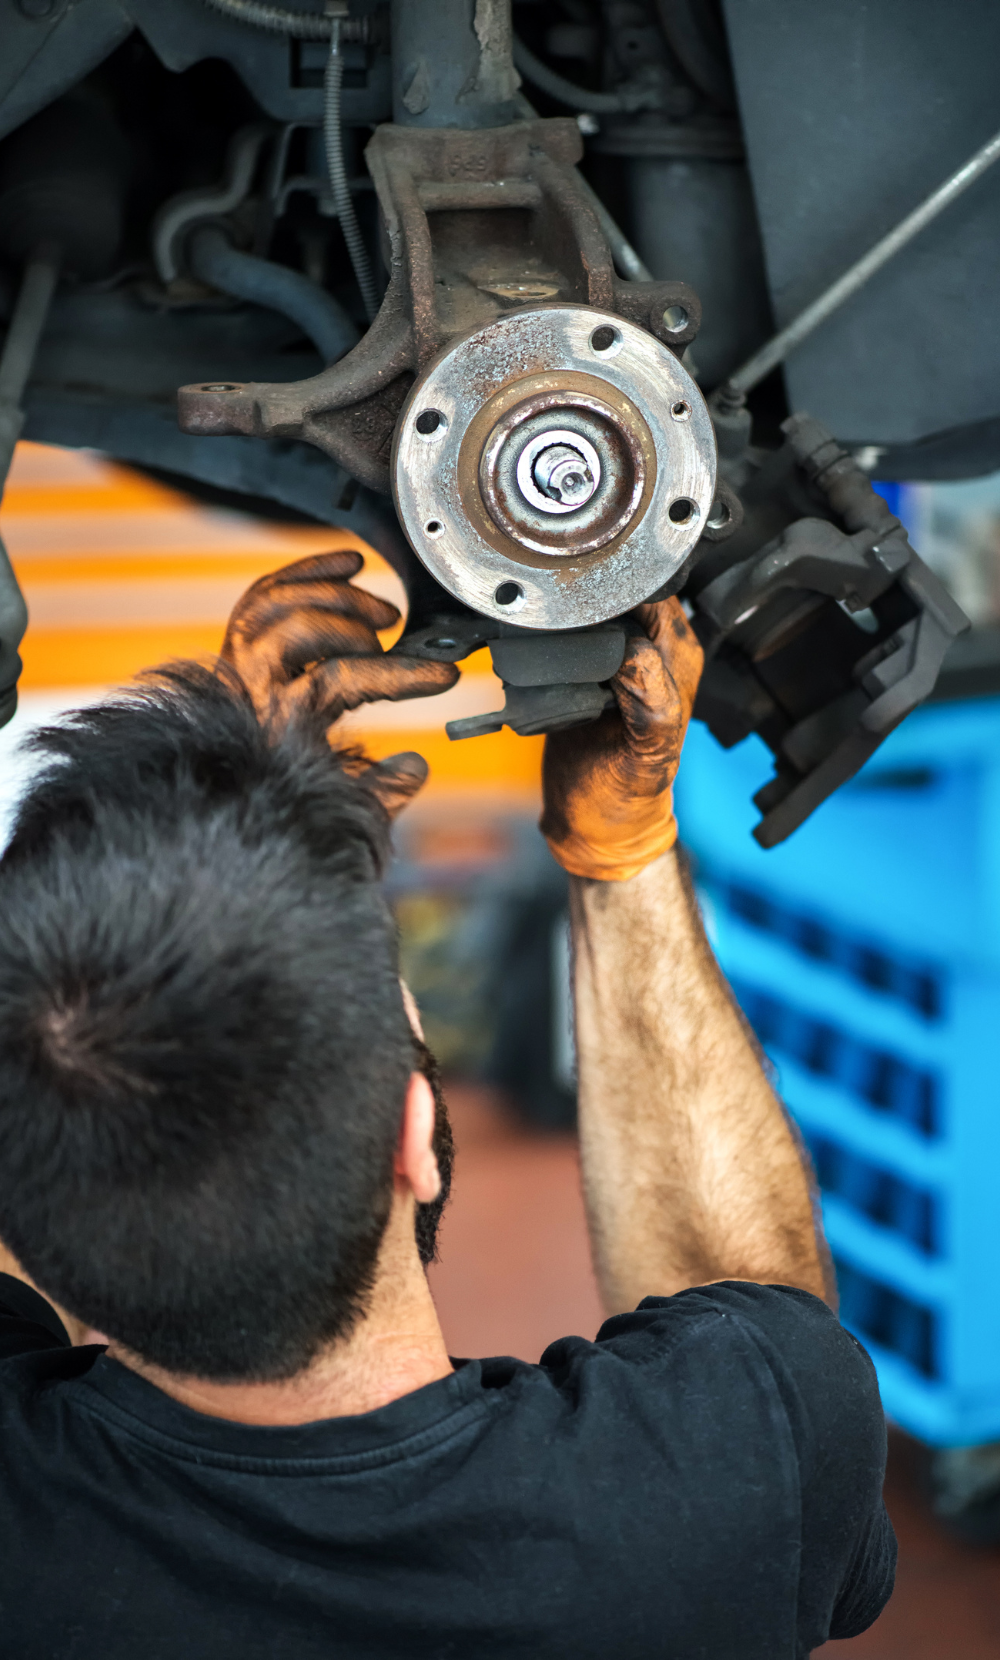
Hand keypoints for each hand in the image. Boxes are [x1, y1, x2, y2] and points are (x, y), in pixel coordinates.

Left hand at [221, 549, 458, 817]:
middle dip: (355, 626)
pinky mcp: (238, 644)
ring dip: (336, 596)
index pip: (341, 680)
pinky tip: (351, 564)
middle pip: (299, 628)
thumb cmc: (280, 808)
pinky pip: (266, 592)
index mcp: (279, 726)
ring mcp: (237, 662)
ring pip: (278, 601)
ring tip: (382, 612)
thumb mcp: (337, 813)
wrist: (225, 806)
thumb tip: (415, 766)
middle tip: (393, 635)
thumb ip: (378, 794)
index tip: (444, 674)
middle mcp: (249, 688)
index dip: (399, 673)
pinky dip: (309, 572)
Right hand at [540, 597, 702, 880]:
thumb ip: (651, 699)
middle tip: (559, 598)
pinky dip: (551, 631)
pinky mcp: (580, 671)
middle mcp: (651, 652)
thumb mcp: (649, 753)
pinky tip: (538, 638)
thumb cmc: (627, 801)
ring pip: (593, 605)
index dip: (627, 582)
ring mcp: (615, 659)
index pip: (659, 591)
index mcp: (679, 660)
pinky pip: (568, 633)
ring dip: (568, 606)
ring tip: (546, 616)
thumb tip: (632, 651)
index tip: (593, 587)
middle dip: (591, 588)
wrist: (589, 827)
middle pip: (623, 587)